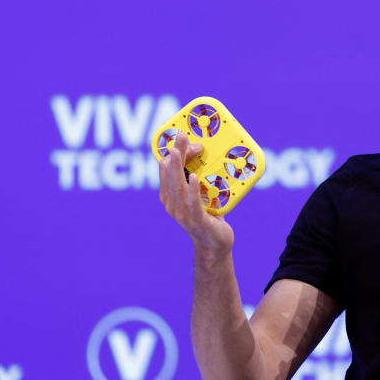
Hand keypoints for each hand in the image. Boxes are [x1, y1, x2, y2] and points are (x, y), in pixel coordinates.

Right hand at [159, 133, 233, 254]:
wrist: (215, 243)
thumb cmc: (208, 216)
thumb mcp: (200, 194)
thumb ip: (198, 177)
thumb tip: (203, 152)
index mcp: (170, 195)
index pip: (165, 170)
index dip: (174, 153)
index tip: (185, 139)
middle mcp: (171, 203)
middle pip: (169, 174)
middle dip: (174, 154)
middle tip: (180, 136)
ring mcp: (182, 212)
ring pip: (176, 186)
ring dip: (177, 167)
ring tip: (177, 152)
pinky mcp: (196, 220)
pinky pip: (192, 202)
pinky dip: (192, 189)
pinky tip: (194, 177)